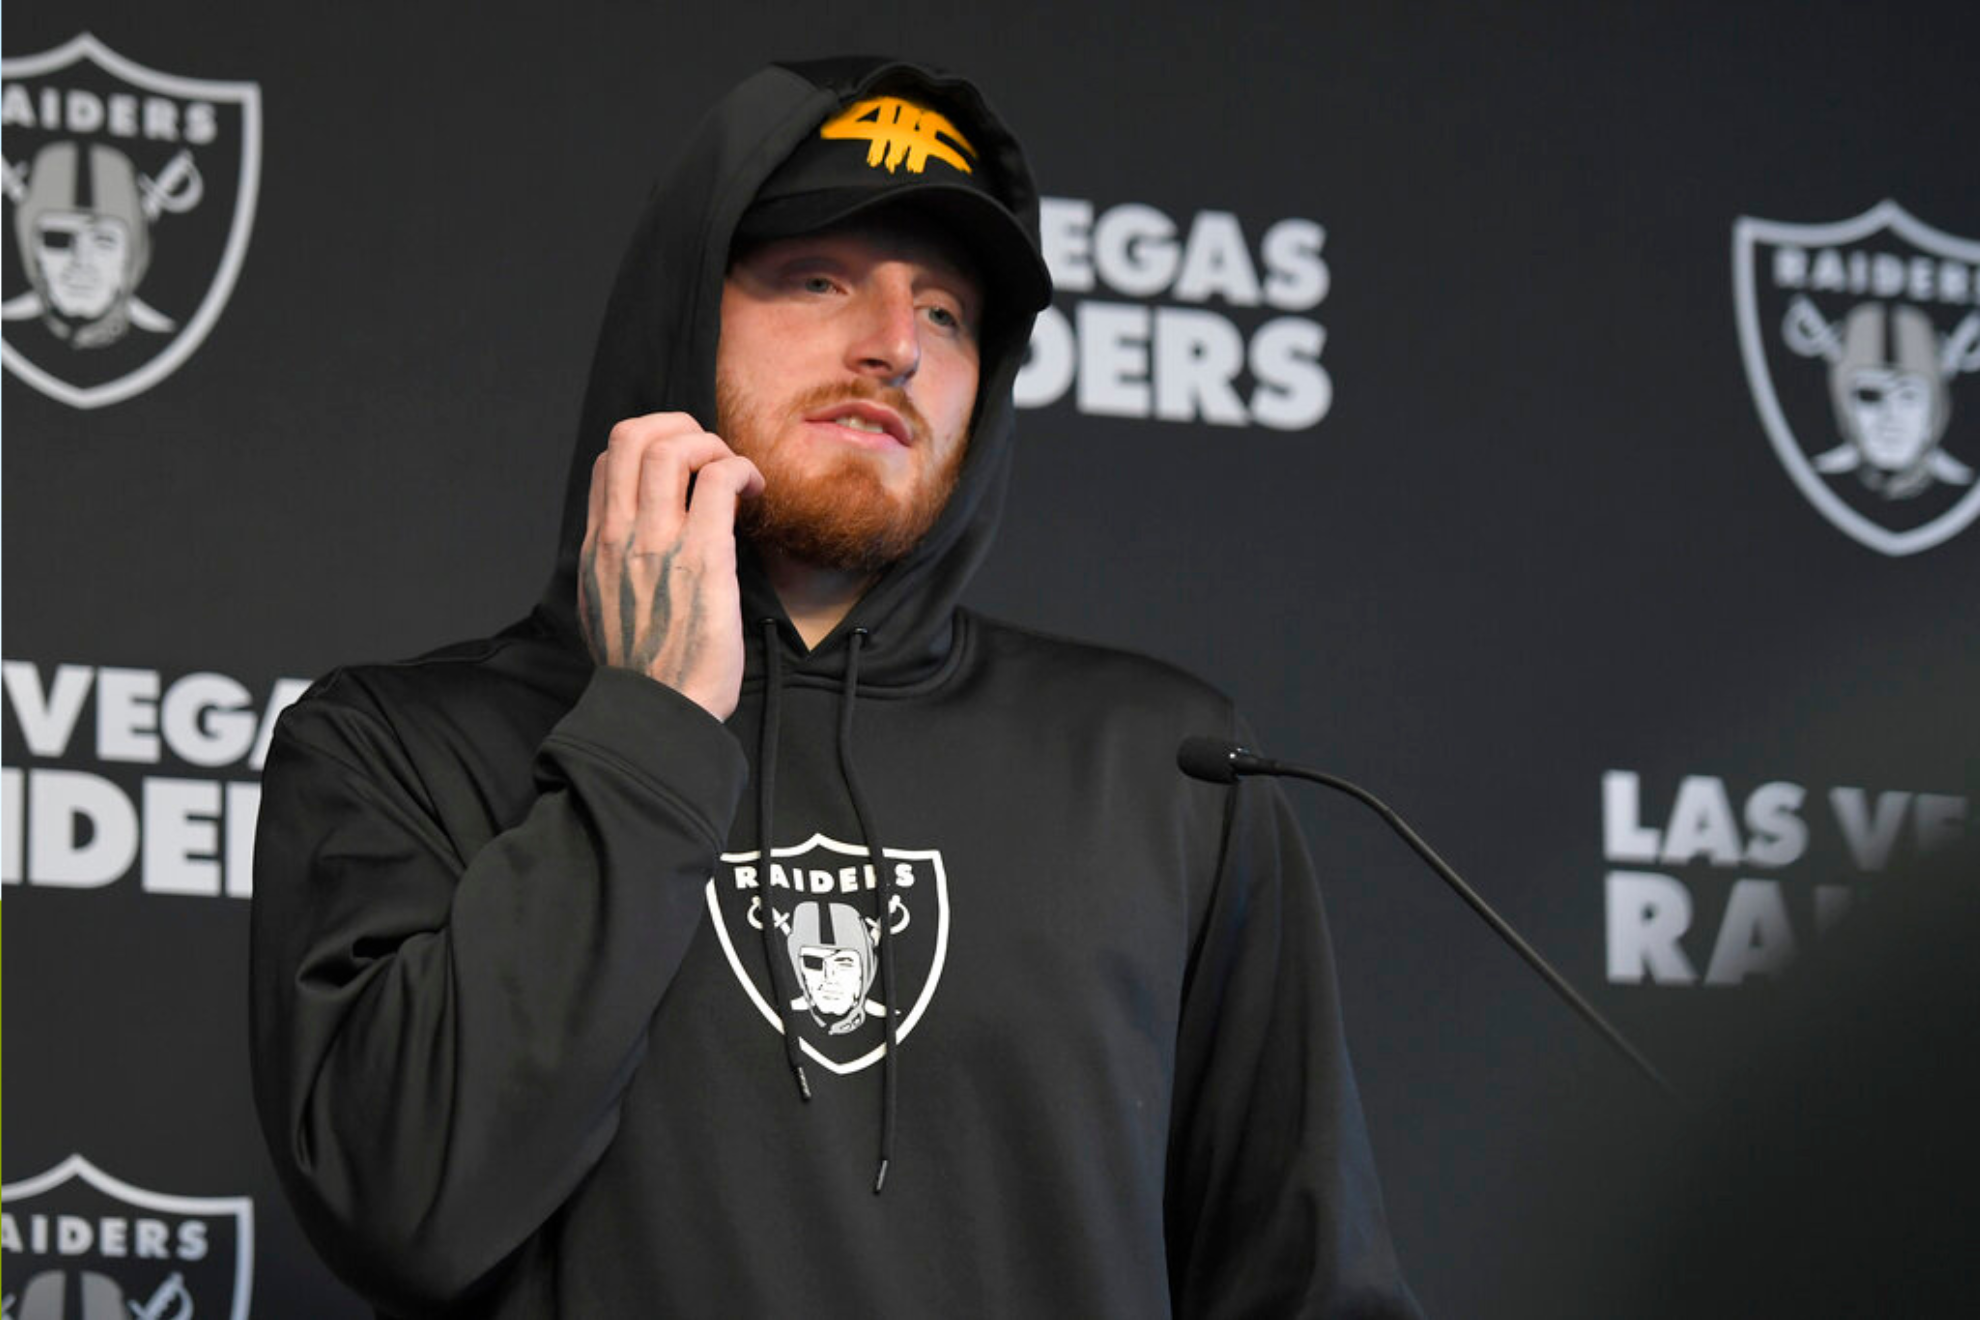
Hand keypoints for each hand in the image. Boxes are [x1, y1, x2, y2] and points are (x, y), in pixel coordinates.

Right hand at [577, 413, 763, 719]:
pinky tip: (756, 490)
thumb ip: (615, 569)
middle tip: (710, 454)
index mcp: (597, 548)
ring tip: (735, 473)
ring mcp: (658, 544)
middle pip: (632, 435)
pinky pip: (719, 480)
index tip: (685, 471)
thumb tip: (635, 548)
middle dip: (679, 426)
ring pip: (673, 446)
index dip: (649, 447)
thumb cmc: (647, 674)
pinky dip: (742, 469)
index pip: (609, 463)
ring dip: (713, 444)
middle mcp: (620, 536)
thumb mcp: (605, 611)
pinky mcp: (702, 558)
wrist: (659, 714)